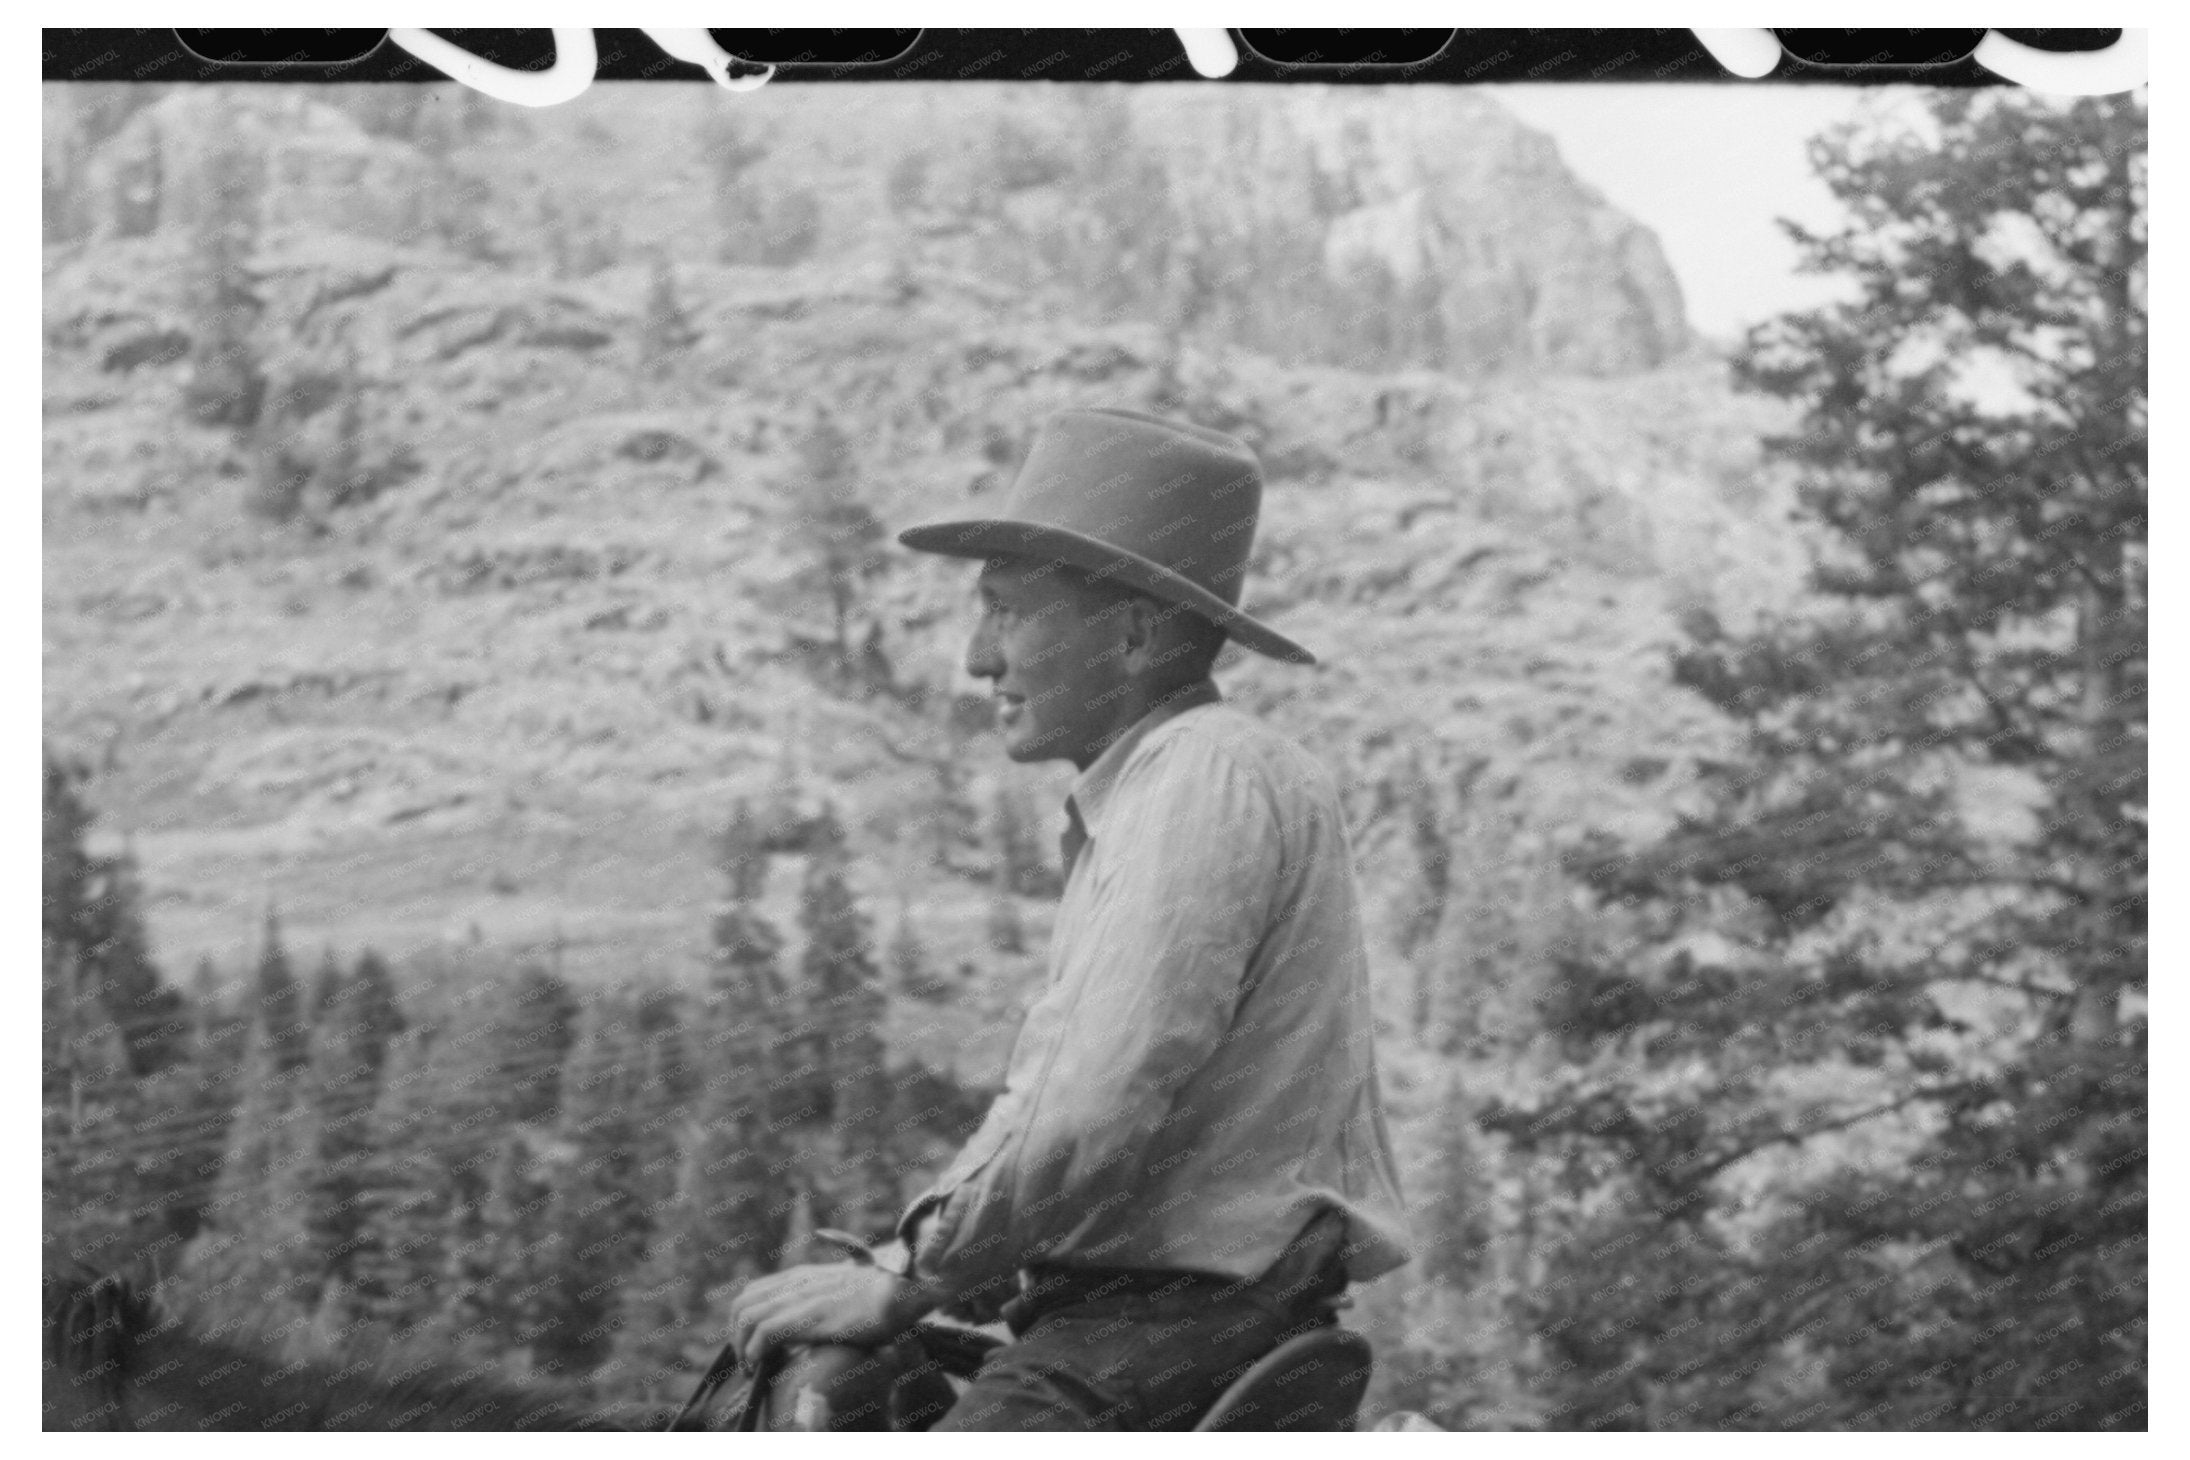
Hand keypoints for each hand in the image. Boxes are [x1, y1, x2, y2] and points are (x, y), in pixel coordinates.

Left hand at [725, 1263, 935, 1368]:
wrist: (905, 1290)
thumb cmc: (885, 1294)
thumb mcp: (848, 1287)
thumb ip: (829, 1294)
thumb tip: (826, 1312)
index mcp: (804, 1275)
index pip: (755, 1291)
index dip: (744, 1321)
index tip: (751, 1346)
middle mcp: (797, 1282)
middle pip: (743, 1302)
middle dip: (736, 1335)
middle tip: (748, 1361)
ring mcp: (802, 1297)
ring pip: (746, 1315)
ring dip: (741, 1346)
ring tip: (751, 1368)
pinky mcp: (810, 1316)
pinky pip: (765, 1331)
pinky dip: (755, 1351)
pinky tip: (763, 1365)